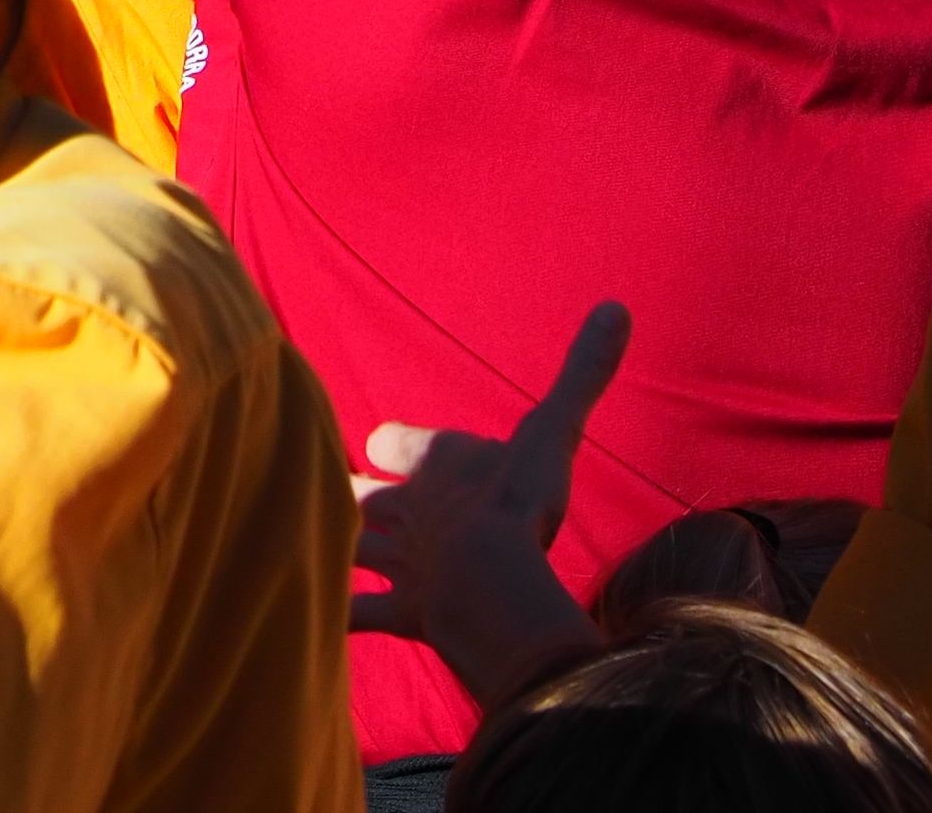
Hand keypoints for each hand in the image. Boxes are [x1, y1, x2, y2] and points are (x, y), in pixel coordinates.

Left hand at [355, 301, 625, 714]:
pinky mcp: (401, 615)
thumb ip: (582, 372)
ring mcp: (400, 565)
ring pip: (354, 549)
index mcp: (437, 465)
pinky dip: (337, 619)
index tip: (377, 443)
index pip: (399, 443)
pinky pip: (358, 618)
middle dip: (357, 495)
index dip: (391, 445)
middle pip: (368, 496)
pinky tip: (317, 624)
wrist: (490, 582)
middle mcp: (409, 510)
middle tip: (348, 493)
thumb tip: (615, 307)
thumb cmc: (519, 500)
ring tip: (317, 546)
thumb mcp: (555, 430)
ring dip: (336, 546)